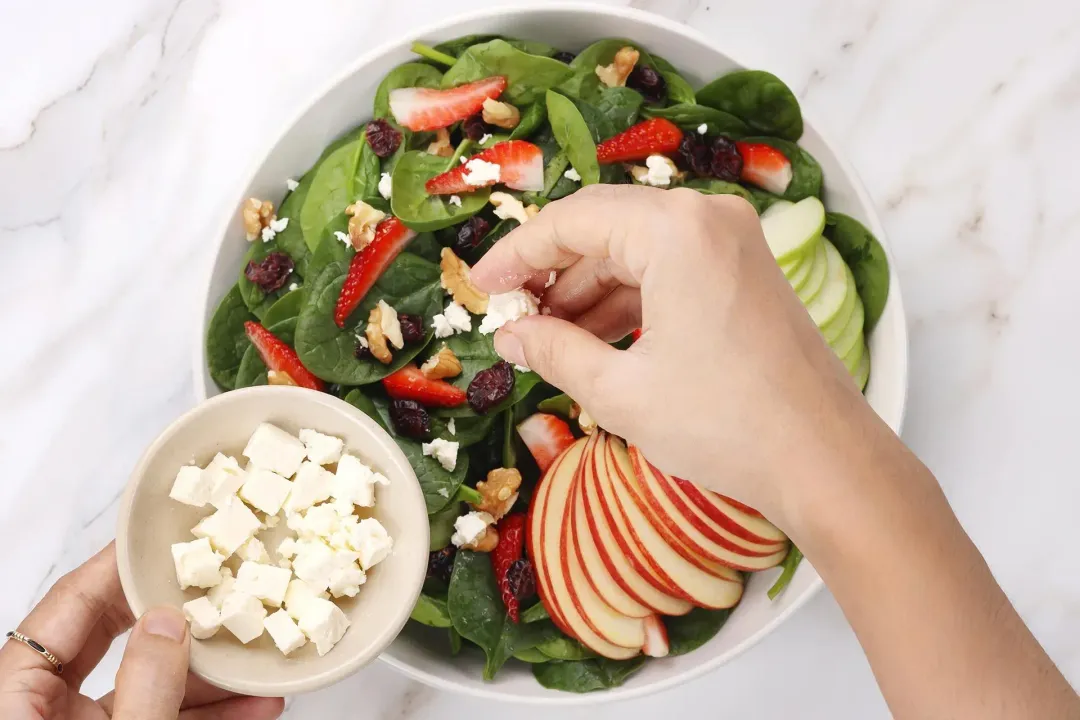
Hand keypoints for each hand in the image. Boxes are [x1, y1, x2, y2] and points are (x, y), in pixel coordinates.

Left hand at [0, 543, 284, 719]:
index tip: (165, 536)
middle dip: (177, 611)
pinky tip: (252, 704)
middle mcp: (44, 704)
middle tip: (218, 584)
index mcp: (18, 692)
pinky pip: (163, 715)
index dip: (121, 564)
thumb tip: (169, 624)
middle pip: (113, 631)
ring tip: (256, 657)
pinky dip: (209, 710)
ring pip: (148, 678)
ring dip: (209, 672)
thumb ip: (145, 685)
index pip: (71, 602)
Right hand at [472, 184, 875, 525]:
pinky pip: (669, 271)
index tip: (480, 289)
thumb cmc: (722, 424)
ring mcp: (734, 243)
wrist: (824, 460)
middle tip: (511, 317)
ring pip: (636, 252)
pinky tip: (596, 343)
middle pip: (604, 228)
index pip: (571, 221)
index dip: (516, 255)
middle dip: (552, 275)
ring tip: (547, 341)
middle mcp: (708, 218)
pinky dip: (629, 302)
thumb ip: (553, 350)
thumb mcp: (620, 391)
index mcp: (676, 230)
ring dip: (588, 293)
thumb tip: (511, 335)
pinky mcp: (746, 273)